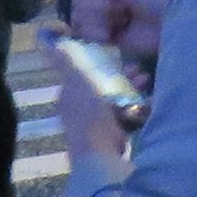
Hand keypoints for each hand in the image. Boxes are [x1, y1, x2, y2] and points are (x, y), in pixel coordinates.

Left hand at [49, 39, 135, 181]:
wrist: (99, 151)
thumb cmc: (87, 113)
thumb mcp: (77, 81)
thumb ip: (67, 64)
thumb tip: (49, 45)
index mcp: (68, 96)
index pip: (83, 74)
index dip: (100, 63)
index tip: (117, 55)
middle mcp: (78, 110)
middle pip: (101, 85)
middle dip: (120, 75)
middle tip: (137, 68)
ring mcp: (94, 123)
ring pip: (115, 98)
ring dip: (131, 88)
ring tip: (145, 80)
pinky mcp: (110, 134)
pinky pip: (124, 113)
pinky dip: (135, 105)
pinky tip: (147, 99)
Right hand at [58, 0, 170, 60]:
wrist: (170, 24)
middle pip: (76, 1)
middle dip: (97, 5)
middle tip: (122, 6)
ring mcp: (99, 17)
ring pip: (79, 21)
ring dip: (101, 22)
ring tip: (122, 20)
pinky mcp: (102, 38)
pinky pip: (85, 37)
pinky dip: (99, 36)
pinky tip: (116, 35)